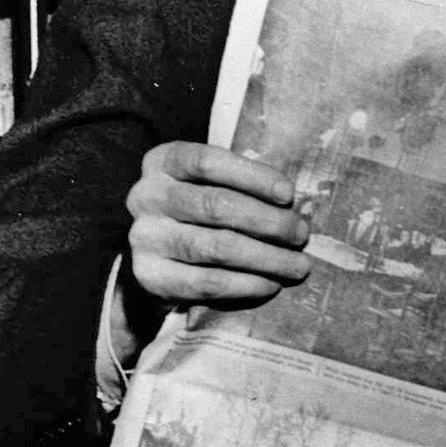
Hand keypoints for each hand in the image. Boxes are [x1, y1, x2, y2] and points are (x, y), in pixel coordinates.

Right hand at [117, 143, 310, 346]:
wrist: (160, 257)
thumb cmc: (201, 212)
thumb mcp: (214, 185)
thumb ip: (244, 186)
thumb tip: (294, 206)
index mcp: (163, 162)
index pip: (207, 162)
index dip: (252, 177)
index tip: (288, 194)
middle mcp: (146, 197)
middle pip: (215, 206)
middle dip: (269, 222)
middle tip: (301, 234)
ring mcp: (145, 238)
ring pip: (216, 247)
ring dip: (266, 257)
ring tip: (298, 264)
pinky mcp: (151, 276)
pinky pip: (207, 282)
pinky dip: (246, 284)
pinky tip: (272, 284)